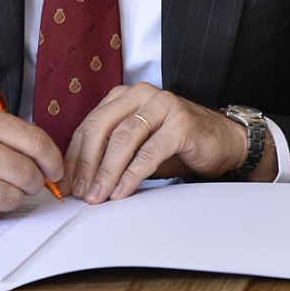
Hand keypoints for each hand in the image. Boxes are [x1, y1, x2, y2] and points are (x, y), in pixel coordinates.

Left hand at [63, 83, 276, 202]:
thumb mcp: (137, 145)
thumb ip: (110, 153)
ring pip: (123, 138)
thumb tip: (79, 180)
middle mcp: (141, 94)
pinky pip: (149, 151)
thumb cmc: (176, 144)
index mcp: (124, 96)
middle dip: (87, 165)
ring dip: (107, 172)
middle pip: (102, 128)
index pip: (89, 126)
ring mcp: (163, 105)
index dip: (74, 157)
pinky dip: (132, 174)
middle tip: (81, 193)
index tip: (66, 184)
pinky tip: (122, 191)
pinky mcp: (181, 122)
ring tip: (98, 196)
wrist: (223, 143)